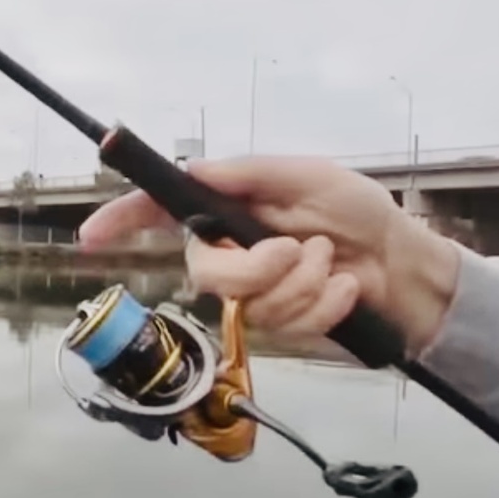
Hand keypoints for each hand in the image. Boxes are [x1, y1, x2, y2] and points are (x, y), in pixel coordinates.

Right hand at [78, 156, 459, 355]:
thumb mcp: (307, 175)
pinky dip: (324, 304)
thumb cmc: (360, 212)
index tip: (91, 236)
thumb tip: (191, 171)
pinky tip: (345, 290)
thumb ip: (248, 174)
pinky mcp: (282, 326)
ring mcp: (255, 294)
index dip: (123, 221)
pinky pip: (286, 324)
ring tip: (331, 263)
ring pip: (250, 304)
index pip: (162, 214)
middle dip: (256, 267)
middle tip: (297, 250)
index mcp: (229, 211)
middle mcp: (232, 253)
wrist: (407, 267)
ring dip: (304, 282)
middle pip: (205, 274)